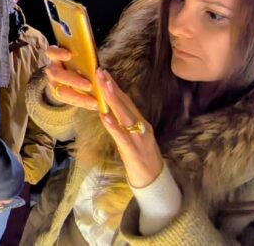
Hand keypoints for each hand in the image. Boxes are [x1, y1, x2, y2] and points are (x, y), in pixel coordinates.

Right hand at [42, 46, 98, 110]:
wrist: (74, 72)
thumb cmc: (81, 60)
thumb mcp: (83, 55)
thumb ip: (87, 57)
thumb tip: (98, 66)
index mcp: (56, 56)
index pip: (51, 51)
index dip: (58, 53)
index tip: (69, 55)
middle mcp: (52, 69)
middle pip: (56, 74)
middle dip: (73, 80)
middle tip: (89, 86)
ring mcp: (53, 83)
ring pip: (60, 92)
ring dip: (78, 97)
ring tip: (94, 102)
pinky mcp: (58, 94)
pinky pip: (67, 100)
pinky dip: (81, 103)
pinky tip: (93, 105)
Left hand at [95, 69, 164, 188]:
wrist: (154, 180)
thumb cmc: (142, 158)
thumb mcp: (134, 136)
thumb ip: (125, 123)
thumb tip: (110, 109)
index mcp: (141, 122)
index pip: (127, 100)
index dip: (115, 86)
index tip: (104, 73)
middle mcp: (141, 126)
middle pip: (125, 103)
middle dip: (111, 87)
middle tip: (100, 72)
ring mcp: (137, 138)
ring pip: (124, 115)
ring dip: (113, 100)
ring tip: (103, 86)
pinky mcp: (132, 150)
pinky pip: (121, 136)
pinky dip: (113, 125)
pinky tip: (104, 115)